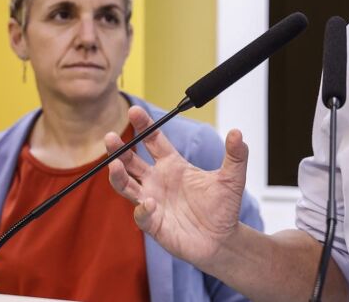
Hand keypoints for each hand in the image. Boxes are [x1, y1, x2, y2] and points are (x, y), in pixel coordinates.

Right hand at [106, 105, 249, 267]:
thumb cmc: (222, 207)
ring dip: (118, 176)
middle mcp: (157, 181)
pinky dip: (142, 208)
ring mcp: (153, 201)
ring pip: (126, 186)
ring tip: (115, 165)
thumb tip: (238, 132)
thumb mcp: (232, 178)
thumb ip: (236, 155)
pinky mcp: (154, 224)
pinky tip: (148, 203)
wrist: (222, 239)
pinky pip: (142, 215)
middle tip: (110, 137)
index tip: (134, 110)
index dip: (144, 125)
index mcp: (173, 165)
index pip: (153, 140)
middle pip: (131, 161)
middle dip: (119, 149)